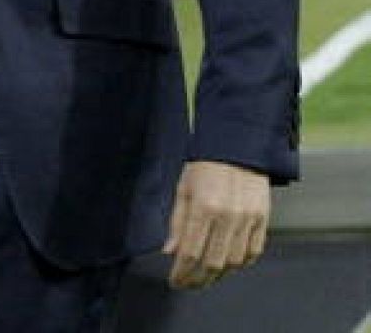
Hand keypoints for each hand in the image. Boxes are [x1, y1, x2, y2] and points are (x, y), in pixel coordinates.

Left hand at [162, 160, 270, 288]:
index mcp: (203, 207)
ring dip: (219, 275)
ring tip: (205, 277)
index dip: (182, 273)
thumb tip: (170, 252)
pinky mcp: (263, 219)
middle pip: (213, 263)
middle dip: (198, 280)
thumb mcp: (183, 189)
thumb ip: (177, 223)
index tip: (175, 281)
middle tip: (188, 285)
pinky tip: (228, 265)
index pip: (191, 253)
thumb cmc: (204, 166)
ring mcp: (248, 219)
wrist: (237, 147)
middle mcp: (227, 217)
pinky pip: (253, 251)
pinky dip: (241, 263)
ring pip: (235, 262)